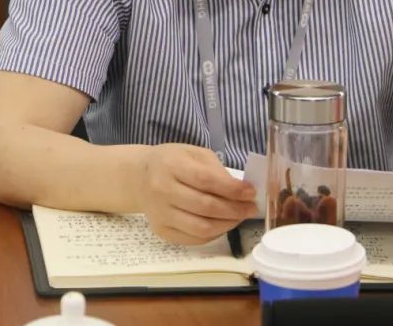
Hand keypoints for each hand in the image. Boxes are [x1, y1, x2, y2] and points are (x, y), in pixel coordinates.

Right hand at [135, 143, 258, 244]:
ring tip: (240, 217)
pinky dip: (214, 234)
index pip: (206, 181)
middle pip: (205, 207)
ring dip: (228, 224)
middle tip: (252, 208)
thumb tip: (240, 191)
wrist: (140, 177)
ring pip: (201, 227)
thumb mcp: (194, 153)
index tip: (251, 192)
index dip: (232, 189)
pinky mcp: (161, 231)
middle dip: (235, 209)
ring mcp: (160, 214)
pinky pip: (193, 239)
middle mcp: (162, 191)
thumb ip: (215, 170)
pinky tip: (223, 224)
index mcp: (171, 165)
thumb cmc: (172, 161)